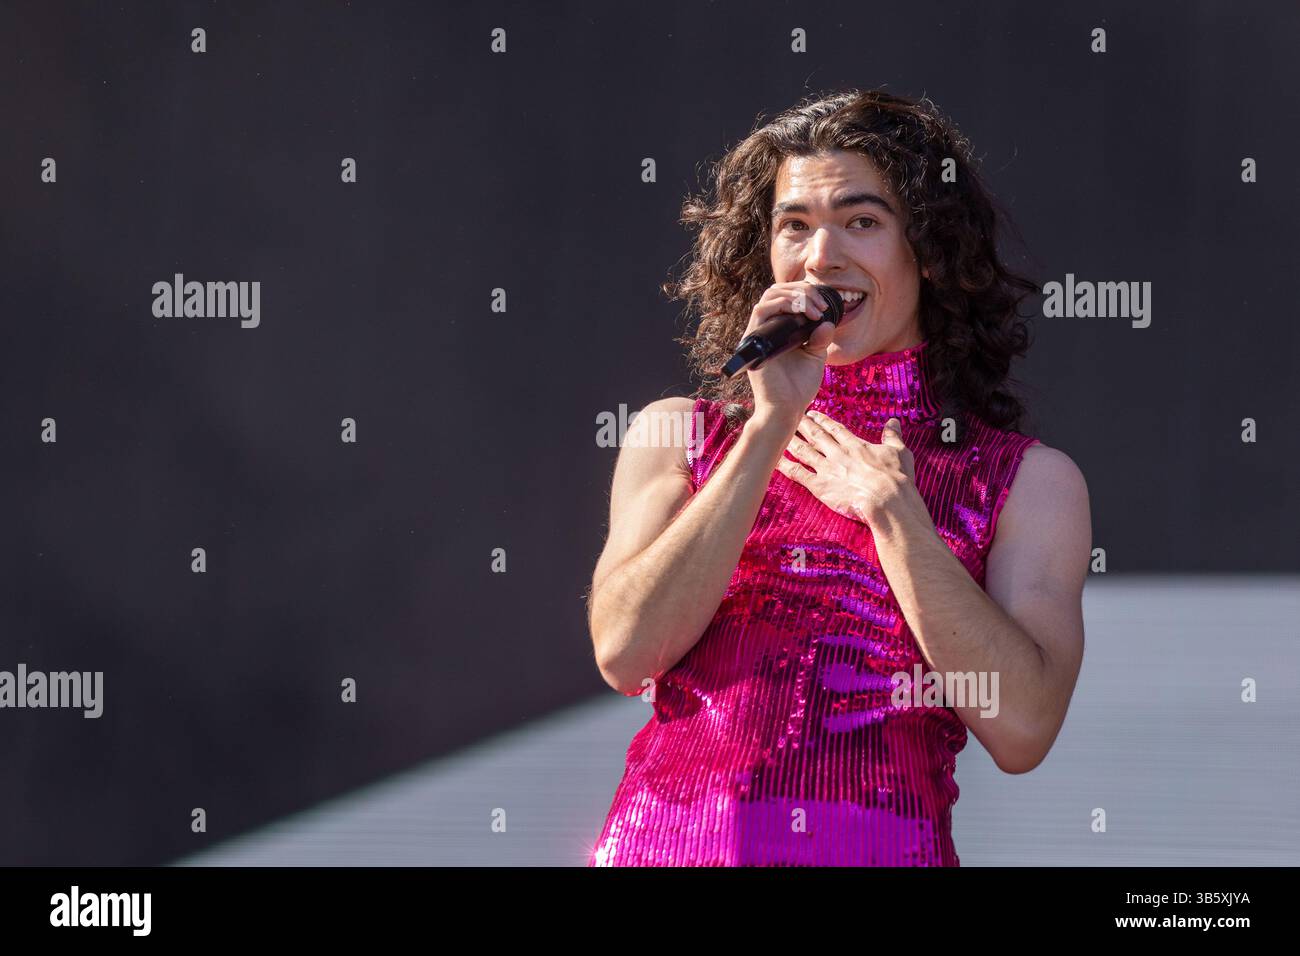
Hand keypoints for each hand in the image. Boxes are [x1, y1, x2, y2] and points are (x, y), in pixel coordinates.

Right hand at [742, 282, 838, 422]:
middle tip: (821, 305)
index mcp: (780, 330)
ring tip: (815, 310)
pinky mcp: (754, 339)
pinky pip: (761, 309)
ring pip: (770, 295)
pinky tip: (804, 314)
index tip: (825, 306)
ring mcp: (759, 333)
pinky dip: (784, 304)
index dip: (806, 294)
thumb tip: (827, 321)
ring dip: (796, 296)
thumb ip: (820, 337)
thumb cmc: (798, 387)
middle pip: (778, 291)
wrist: (787, 408)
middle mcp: (767, 328)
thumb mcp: (816, 356)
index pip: (787, 298)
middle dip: (803, 291)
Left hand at [775, 409, 918, 526]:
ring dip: (791, 441)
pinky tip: (774, 459)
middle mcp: (838, 454)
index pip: (835, 429)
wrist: (888, 500)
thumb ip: (892, 436)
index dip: (822, 420)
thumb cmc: (897, 478)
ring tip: (779, 432)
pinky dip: (785, 466)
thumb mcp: (899, 452)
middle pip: (816, 436)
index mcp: (855, 445)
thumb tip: (894, 421)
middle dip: (802, 425)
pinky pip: (798, 474)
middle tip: (790, 416)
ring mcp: (827, 469)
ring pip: (803, 451)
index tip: (812, 413)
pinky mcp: (820, 486)